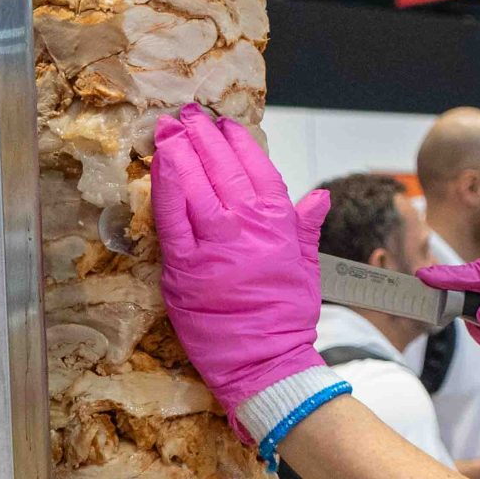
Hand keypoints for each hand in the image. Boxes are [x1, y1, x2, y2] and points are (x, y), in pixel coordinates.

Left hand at [150, 105, 329, 421]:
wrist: (268, 364)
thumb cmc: (286, 318)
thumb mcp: (305, 267)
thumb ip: (305, 226)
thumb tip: (319, 197)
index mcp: (280, 225)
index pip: (258, 169)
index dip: (239, 142)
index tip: (225, 124)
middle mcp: (249, 228)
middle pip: (223, 169)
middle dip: (203, 136)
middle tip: (187, 115)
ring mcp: (216, 245)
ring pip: (195, 186)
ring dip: (180, 152)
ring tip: (168, 129)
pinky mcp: (186, 267)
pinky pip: (172, 218)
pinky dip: (165, 188)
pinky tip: (160, 165)